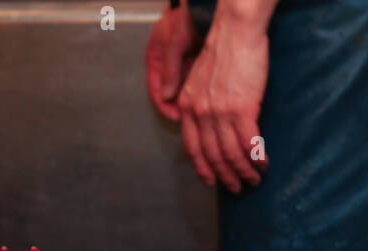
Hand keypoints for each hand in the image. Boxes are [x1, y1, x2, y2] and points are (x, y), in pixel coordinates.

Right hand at [145, 2, 199, 120]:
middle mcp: (168, 65)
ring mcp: (182, 64)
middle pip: (172, 94)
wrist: (202, 4)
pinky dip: (202, 94)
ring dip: (192, 104)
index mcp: (156, 59)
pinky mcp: (195, 63)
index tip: (176, 117)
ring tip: (202, 115)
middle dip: (181, 109)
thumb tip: (166, 96)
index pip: (156, 91)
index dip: (165, 107)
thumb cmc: (184, 16)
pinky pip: (197, 84)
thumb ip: (170, 69)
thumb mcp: (175, 42)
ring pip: (185, 91)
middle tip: (192, 121)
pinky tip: (211, 101)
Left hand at [175, 3, 272, 192]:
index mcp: (188, 106)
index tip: (211, 181)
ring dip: (244, 172)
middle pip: (213, 156)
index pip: (192, 147)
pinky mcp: (242, 110)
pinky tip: (264, 164)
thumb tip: (199, 120)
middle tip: (236, 188)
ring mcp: (220, 113)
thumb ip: (197, 100)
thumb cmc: (223, 51)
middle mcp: (201, 113)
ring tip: (253, 180)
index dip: (203, 168)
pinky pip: (249, 144)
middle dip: (226, 176)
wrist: (236, 31)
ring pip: (231, 154)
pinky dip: (257, 158)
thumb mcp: (199, 77)